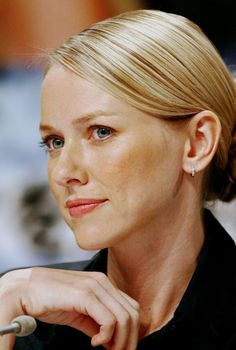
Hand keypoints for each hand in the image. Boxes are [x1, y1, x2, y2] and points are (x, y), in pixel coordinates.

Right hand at [0, 267, 139, 349]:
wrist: (25, 289)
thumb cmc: (49, 300)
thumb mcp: (78, 312)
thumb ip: (95, 322)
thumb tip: (109, 340)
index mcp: (102, 283)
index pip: (131, 307)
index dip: (131, 331)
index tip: (120, 347)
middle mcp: (102, 282)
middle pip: (132, 313)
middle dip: (130, 339)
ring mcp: (95, 286)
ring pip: (125, 317)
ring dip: (121, 340)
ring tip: (107, 349)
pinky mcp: (84, 294)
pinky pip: (109, 320)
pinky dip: (107, 336)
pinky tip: (94, 343)